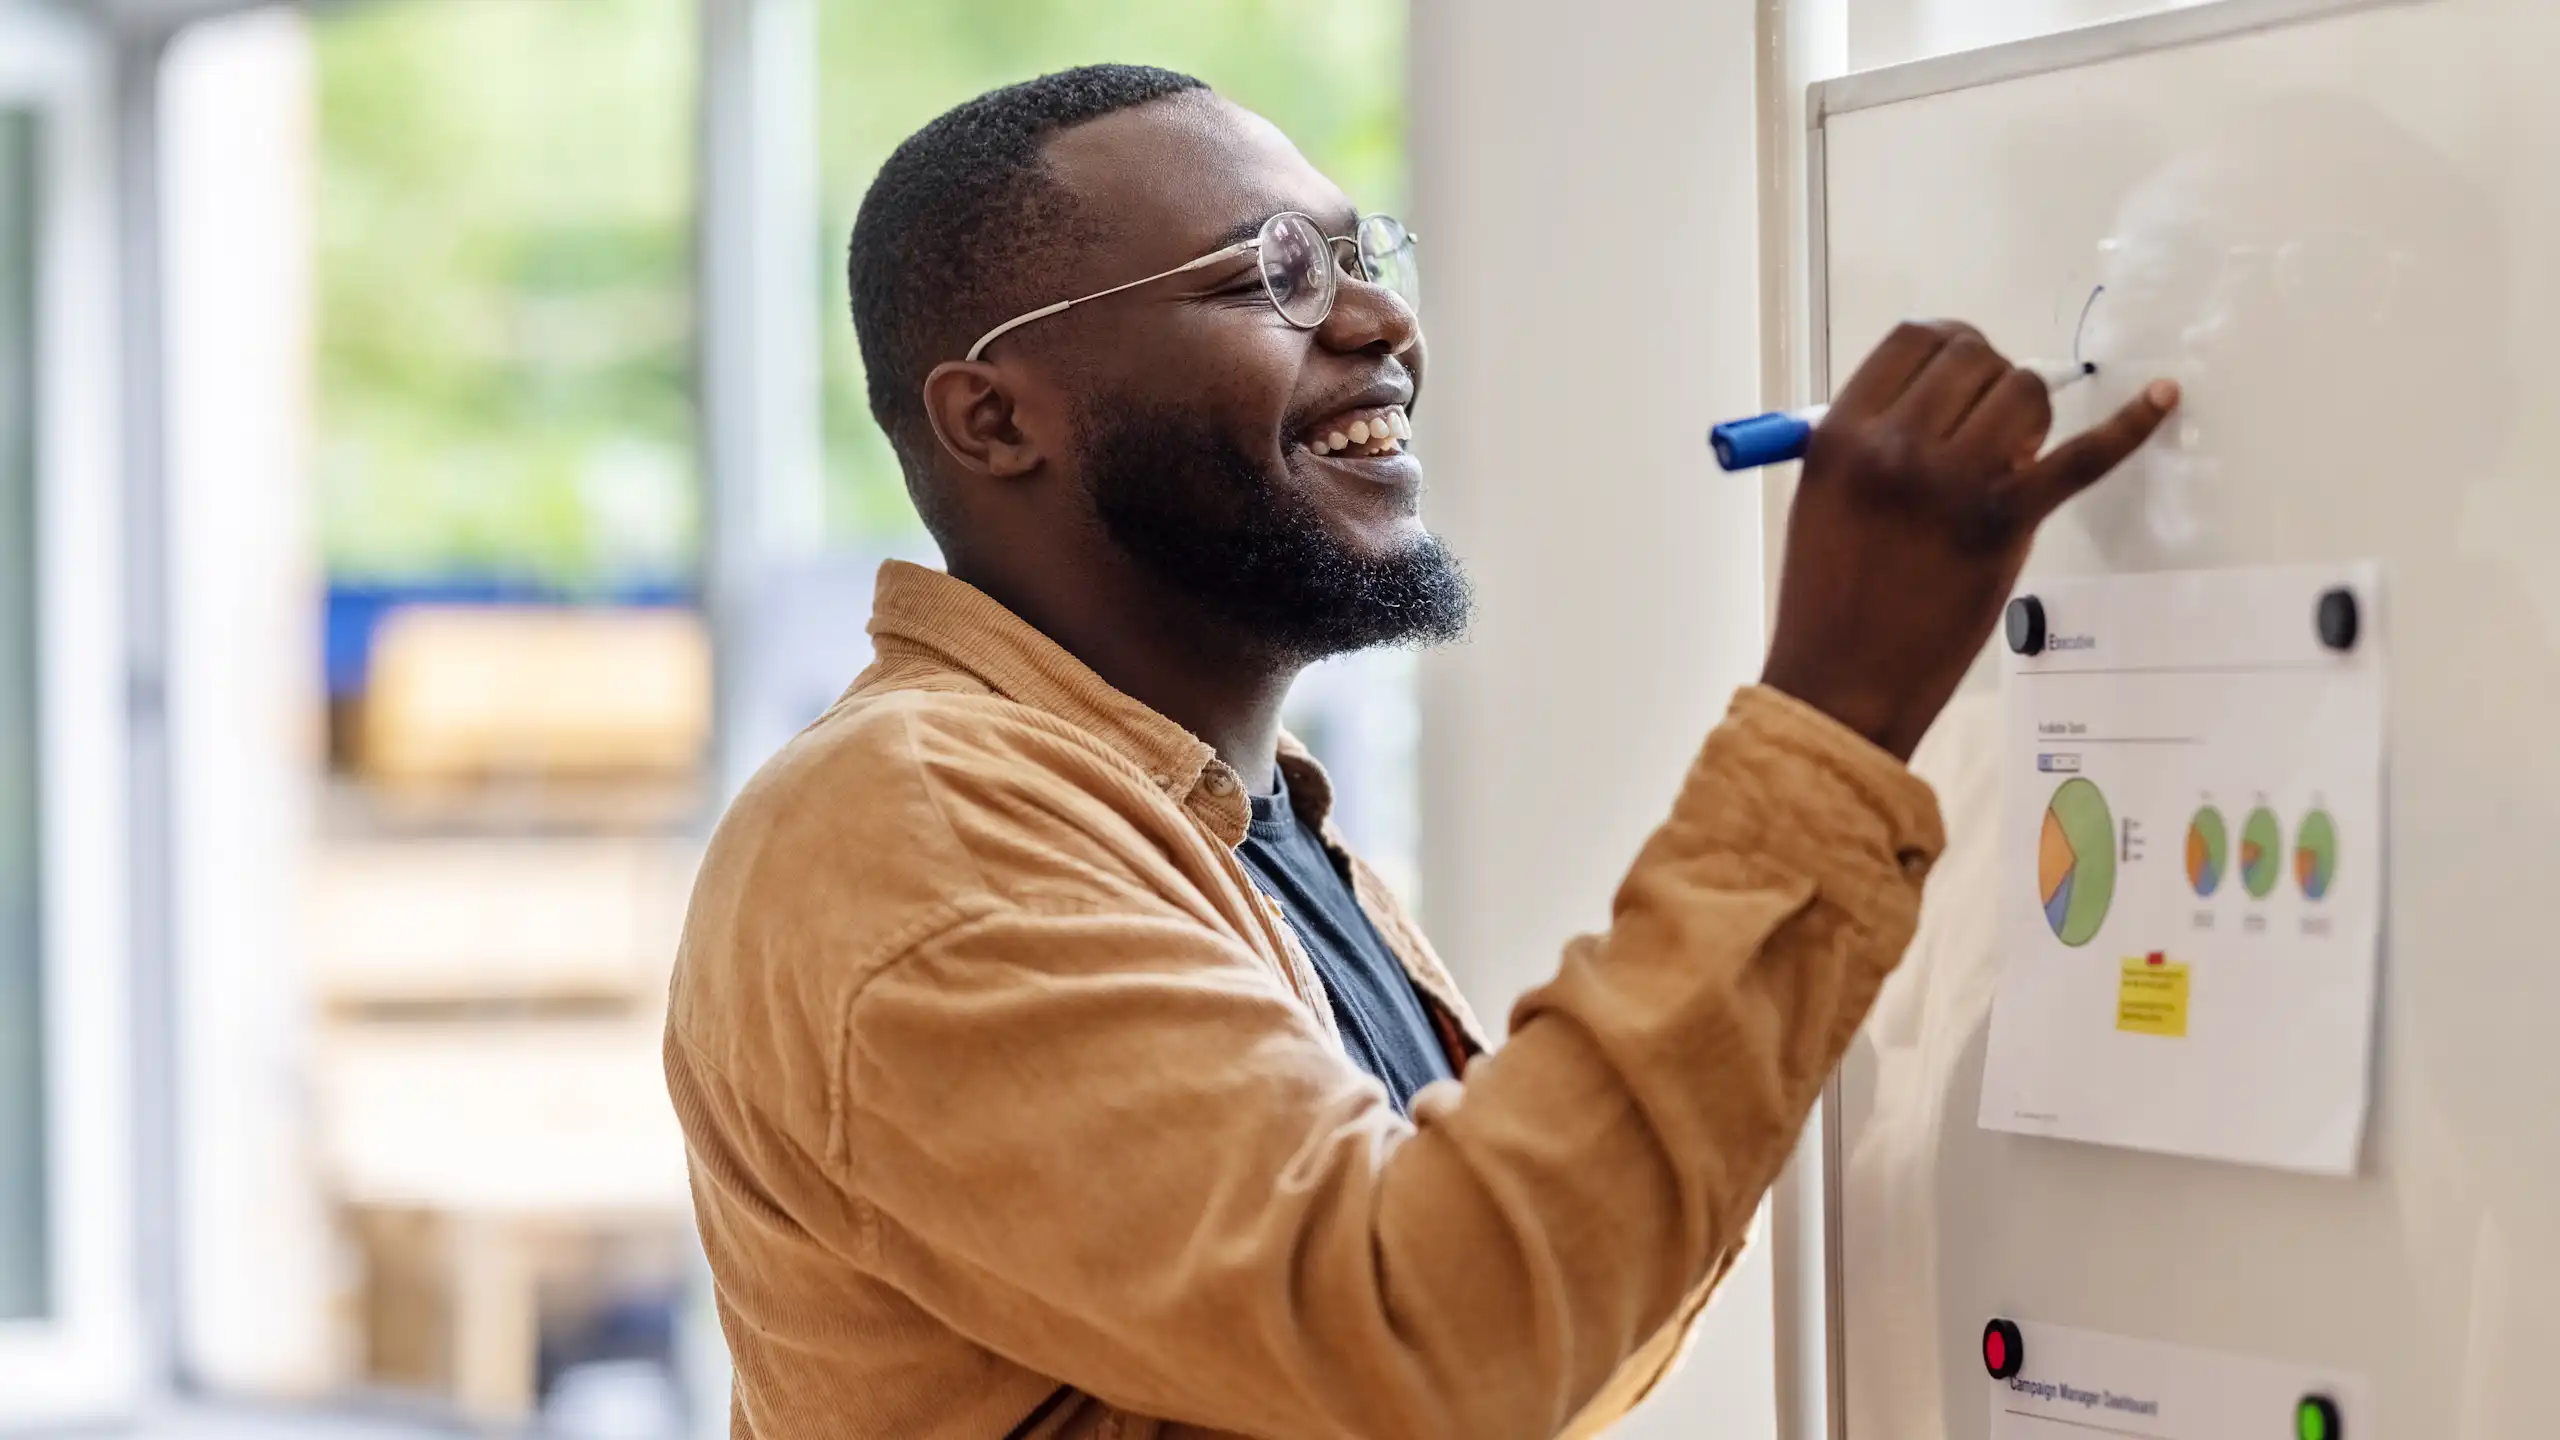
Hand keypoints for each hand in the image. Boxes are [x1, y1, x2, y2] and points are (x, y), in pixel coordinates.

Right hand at [1761, 321, 2178, 760]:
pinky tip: (2161, 397)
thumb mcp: (1826, 496)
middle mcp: (1897, 446)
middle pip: (1974, 358)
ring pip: (2023, 391)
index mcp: (1843, 434)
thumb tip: (1953, 398)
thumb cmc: (1829, 595)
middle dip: (1988, 381)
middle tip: (1984, 429)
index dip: (1949, 344)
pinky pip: (2082, 457)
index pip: (1914, 339)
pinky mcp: (2008, 522)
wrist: (1845, 682)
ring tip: (2008, 458)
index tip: (1964, 372)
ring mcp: (1956, 482)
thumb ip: (1877, 437)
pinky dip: (2127, 425)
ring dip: (2026, 413)